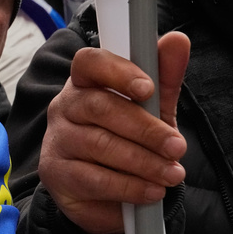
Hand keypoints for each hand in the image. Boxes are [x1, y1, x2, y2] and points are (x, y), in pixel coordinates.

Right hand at [39, 31, 189, 233]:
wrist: (105, 192)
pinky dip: (129, 186)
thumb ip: (163, 78)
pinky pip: (93, 179)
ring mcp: (56, 139)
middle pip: (99, 107)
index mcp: (85, 83)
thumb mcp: (151, 110)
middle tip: (176, 146)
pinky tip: (151, 189)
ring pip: (98, 145)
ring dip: (143, 162)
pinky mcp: (55, 173)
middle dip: (144, 128)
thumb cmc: (127, 140)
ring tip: (171, 173)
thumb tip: (177, 41)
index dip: (117, 72)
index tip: (147, 89)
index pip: (89, 63)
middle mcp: (64, 107)